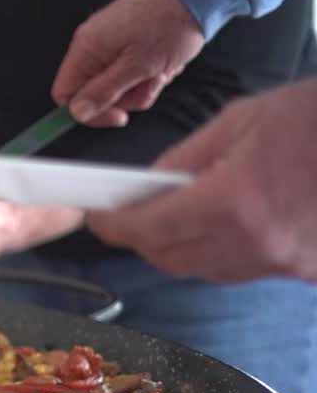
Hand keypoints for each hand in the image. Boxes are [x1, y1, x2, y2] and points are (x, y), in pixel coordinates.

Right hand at [51, 0, 205, 127]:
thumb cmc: (169, 26)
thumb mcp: (138, 67)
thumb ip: (105, 91)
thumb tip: (76, 113)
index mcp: (86, 49)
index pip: (65, 94)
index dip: (88, 112)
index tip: (119, 117)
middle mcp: (91, 45)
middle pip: (94, 93)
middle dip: (127, 97)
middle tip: (152, 83)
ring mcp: (109, 43)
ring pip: (116, 85)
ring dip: (143, 86)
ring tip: (163, 70)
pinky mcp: (126, 42)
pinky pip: (129, 71)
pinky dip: (148, 73)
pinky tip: (165, 62)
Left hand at [87, 79, 316, 282]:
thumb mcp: (243, 120)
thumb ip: (186, 159)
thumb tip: (149, 185)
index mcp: (234, 201)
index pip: (148, 229)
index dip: (114, 225)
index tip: (97, 217)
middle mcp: (258, 244)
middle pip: (171, 259)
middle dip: (145, 237)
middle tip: (137, 210)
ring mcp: (288, 264)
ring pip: (208, 269)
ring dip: (187, 245)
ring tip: (192, 208)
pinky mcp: (309, 272)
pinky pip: (248, 269)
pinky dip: (231, 249)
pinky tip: (241, 218)